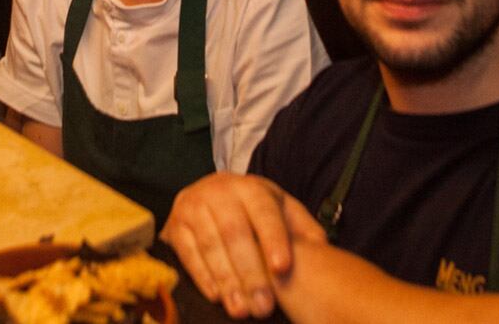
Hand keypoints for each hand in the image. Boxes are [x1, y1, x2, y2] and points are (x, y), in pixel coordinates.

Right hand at [163, 172, 321, 318]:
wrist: (211, 194)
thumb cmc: (254, 209)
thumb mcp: (280, 209)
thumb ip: (302, 228)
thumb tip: (323, 251)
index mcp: (251, 187)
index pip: (264, 212)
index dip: (273, 239)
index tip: (282, 268)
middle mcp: (219, 191)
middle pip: (234, 232)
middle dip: (250, 272)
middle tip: (263, 307)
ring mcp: (193, 206)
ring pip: (210, 245)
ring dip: (226, 280)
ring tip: (241, 310)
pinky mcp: (175, 226)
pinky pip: (187, 253)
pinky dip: (202, 276)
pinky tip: (216, 296)